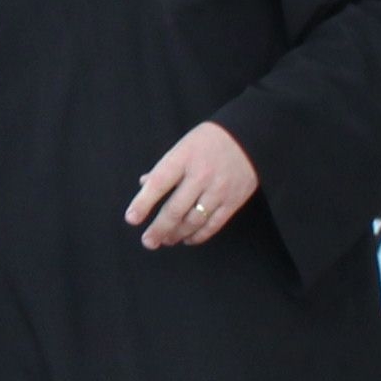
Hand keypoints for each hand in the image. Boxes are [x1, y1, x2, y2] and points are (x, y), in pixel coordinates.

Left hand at [124, 120, 257, 248]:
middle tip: (148, 241)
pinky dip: (198, 236)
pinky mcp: (233, 202)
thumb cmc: (209, 142)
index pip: (158, 183)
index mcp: (183, 158)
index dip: (143, 203)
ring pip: (193, 221)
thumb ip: (164, 168)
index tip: (131, 219)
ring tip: (165, 240)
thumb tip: (144, 185)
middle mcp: (200, 175)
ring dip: (177, 234)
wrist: (249, 138)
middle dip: (159, 229)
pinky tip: (187, 239)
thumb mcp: (183, 146)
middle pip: (175, 209)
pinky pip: (213, 225)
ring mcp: (218, 190)